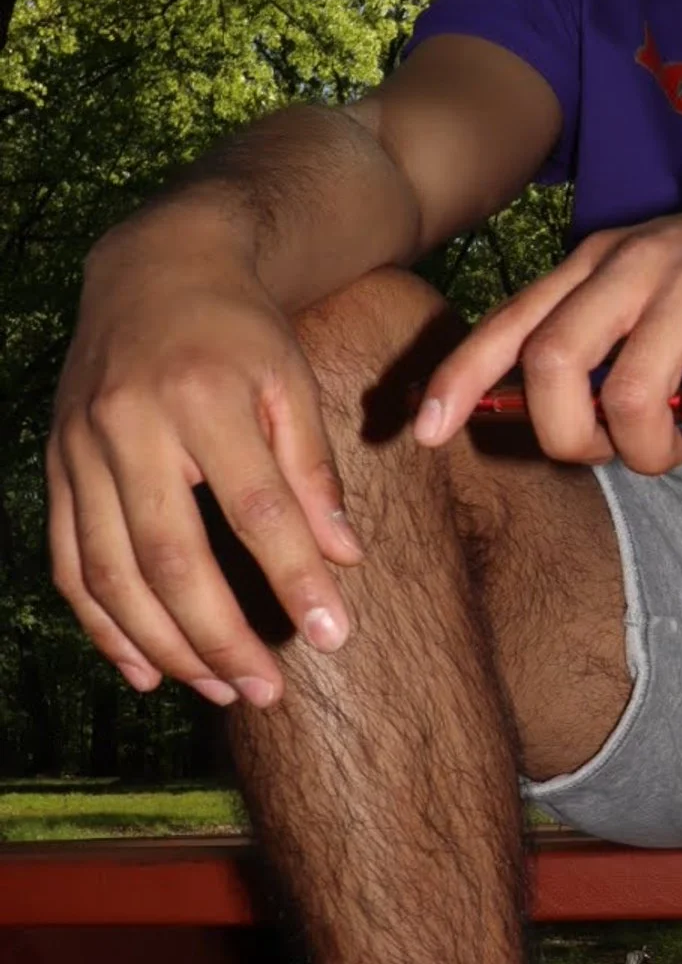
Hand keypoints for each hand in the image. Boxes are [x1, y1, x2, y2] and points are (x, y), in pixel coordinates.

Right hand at [48, 239, 364, 707]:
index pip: (254, 507)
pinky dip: (103, 627)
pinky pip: (69, 565)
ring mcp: (80, 450)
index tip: (331, 635)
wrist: (155, 272)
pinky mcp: (55, 469)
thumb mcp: (291, 382)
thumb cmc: (239, 334)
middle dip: (219, 637)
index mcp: (202, 397)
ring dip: (164, 645)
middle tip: (267, 692)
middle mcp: (129, 426)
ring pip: (111, 573)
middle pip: (170, 556)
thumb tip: (344, 560)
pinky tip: (147, 671)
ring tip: (222, 690)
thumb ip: (314, 470)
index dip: (292, 577)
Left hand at [416, 183, 681, 473]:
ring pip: (629, 396)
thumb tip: (557, 415)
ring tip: (680, 448)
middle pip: (552, 364)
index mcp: (600, 261)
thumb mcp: (660, 284)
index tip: (426, 432)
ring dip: (650, 451)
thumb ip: (608, 334)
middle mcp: (634, 266)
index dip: (460, 380)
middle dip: (565, 436)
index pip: (511, 323)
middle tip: (604, 455)